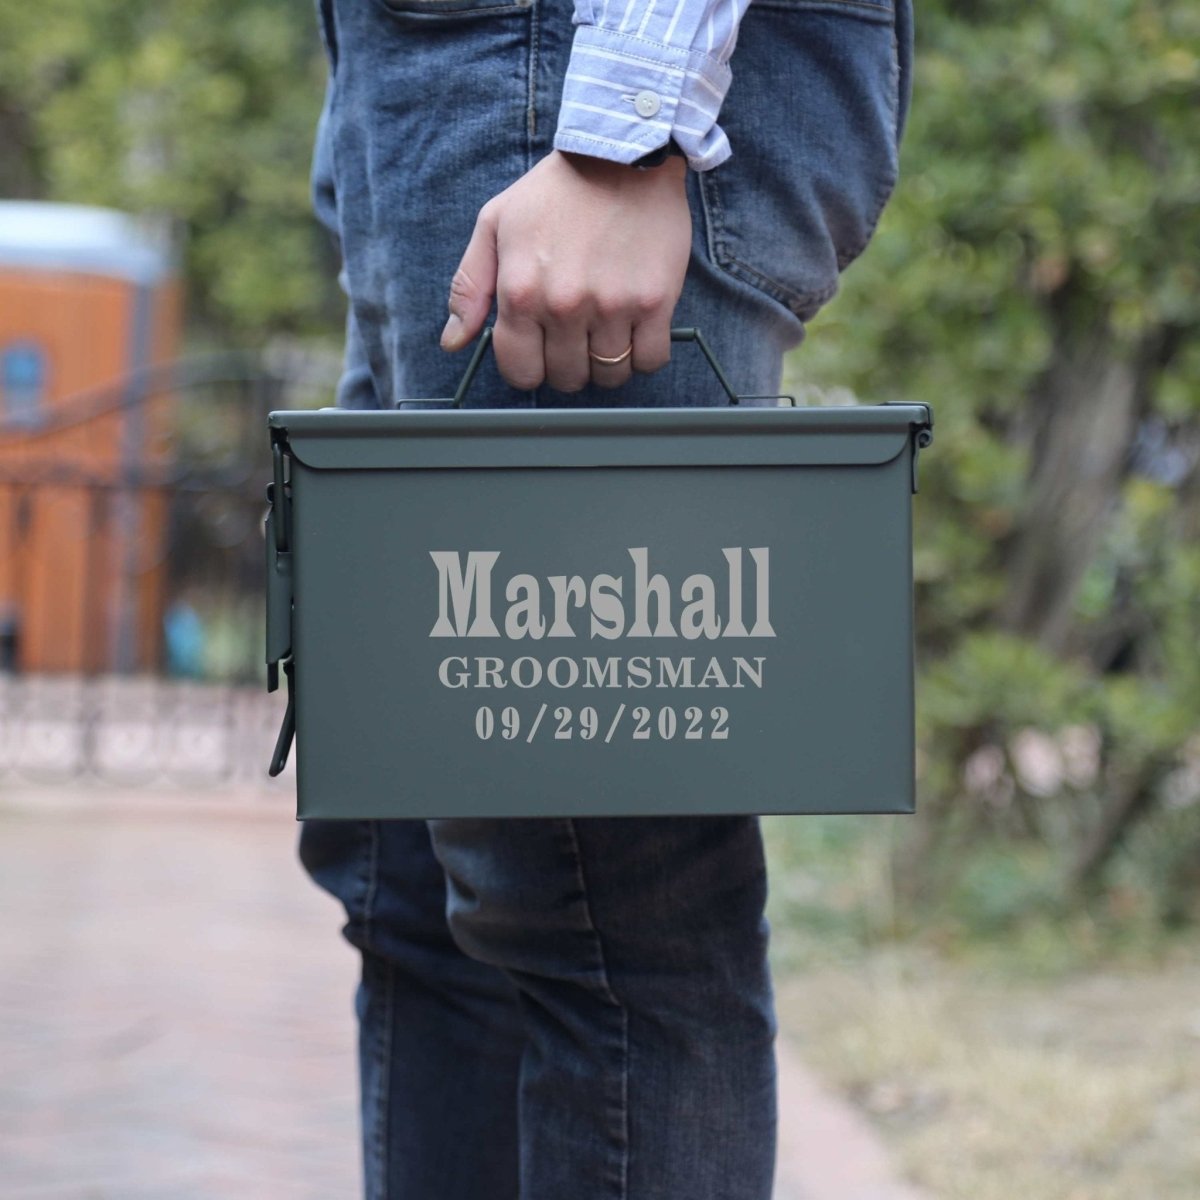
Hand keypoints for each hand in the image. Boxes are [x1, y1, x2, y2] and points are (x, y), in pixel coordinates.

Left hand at [440, 149, 690, 391]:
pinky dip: (644, 354)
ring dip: (607, 363)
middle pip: (567, 379)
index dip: (530, 367)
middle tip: (576, 335)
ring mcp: (613, 306)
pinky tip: (636, 328)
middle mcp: (565, 306)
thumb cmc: (556, 190)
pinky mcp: (655, 301)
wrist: (623, 154)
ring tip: (606, 331)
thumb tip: (453, 341)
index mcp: (521, 293)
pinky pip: (650, 360)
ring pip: (610, 376)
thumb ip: (470, 286)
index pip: (521, 373)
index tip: (541, 349)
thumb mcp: (495, 223)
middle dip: (569, 365)